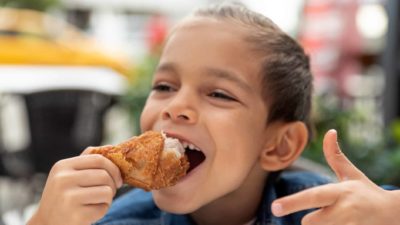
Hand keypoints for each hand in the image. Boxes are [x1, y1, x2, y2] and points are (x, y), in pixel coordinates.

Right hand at [27, 146, 122, 224]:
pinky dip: (102, 211)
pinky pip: (103, 208)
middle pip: (104, 175)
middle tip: (108, 193)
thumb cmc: (63, 198)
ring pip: (107, 191)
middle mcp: (63, 180)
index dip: (114, 168)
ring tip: (96, 203)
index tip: (118, 179)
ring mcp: (68, 198)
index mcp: (62, 166)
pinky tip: (90, 213)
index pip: (98, 159)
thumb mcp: (68, 176)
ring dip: (108, 199)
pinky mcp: (76, 215)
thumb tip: (110, 147)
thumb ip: (86, 161)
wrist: (47, 224)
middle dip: (112, 185)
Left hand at [271, 129, 399, 224]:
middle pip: (309, 222)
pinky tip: (347, 224)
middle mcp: (345, 211)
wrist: (394, 215)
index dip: (292, 202)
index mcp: (341, 192)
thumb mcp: (351, 174)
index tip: (274, 207)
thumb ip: (335, 156)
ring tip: (340, 219)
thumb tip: (330, 132)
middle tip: (330, 212)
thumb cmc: (366, 192)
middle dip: (313, 219)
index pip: (313, 197)